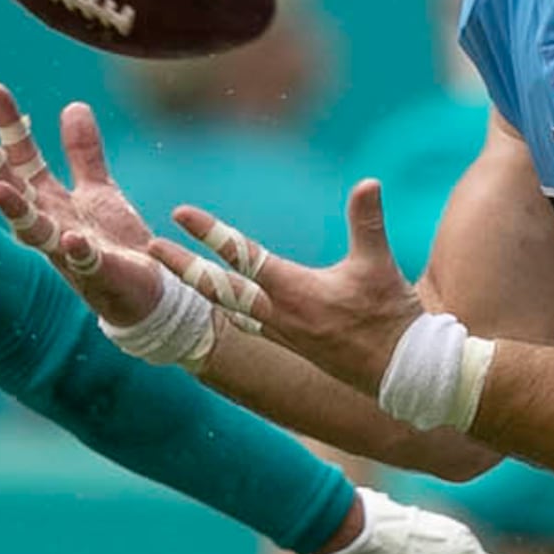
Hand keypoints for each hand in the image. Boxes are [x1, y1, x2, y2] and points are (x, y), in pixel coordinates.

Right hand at [0, 86, 175, 325]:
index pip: (21, 158)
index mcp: (50, 201)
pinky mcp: (98, 272)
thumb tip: (73, 105)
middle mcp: (50, 223)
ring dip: (13, 208)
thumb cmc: (115, 244)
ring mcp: (70, 250)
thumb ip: (83, 153)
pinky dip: (76, 249)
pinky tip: (71, 236)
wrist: (146, 292)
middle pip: (12, 186)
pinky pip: (84, 260)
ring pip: (33, 228)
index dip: (8, 124)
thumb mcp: (99, 190)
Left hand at [160, 180, 426, 397]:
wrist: (403, 371)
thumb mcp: (379, 265)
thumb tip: (367, 182)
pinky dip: (227, 311)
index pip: (243, 256)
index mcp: (296, 292)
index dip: (210, 233)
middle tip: (151, 247)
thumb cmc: (391, 317)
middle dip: (183, 267)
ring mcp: (283, 333)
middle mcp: (280, 315)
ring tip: (176, 274)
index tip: (180, 214)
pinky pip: (247, 325)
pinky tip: (219, 306)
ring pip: (229, 308)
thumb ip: (367, 222)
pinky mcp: (293, 344)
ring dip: (201, 289)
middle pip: (219, 288)